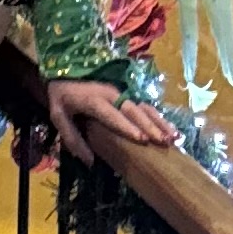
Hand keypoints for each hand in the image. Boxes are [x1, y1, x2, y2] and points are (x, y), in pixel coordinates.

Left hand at [46, 77, 180, 163]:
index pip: (113, 115)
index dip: (127, 127)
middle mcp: (111, 95)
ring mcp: (121, 93)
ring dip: (160, 122)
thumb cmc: (61, 97)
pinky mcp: (126, 93)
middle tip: (163, 142)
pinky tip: (170, 128)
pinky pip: (145, 106)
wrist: (64, 71)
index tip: (141, 139)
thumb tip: (90, 162)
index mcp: (94, 101)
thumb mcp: (58, 116)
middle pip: (134, 111)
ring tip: (174, 137)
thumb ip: (72, 138)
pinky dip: (158, 117)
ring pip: (144, 108)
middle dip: (150, 126)